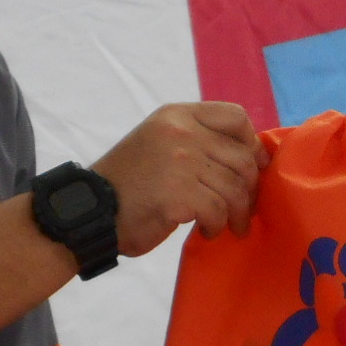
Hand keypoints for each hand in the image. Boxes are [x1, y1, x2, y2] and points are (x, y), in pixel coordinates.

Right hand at [93, 102, 267, 256]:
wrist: (92, 211)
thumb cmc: (128, 184)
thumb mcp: (161, 144)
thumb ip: (197, 142)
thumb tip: (250, 157)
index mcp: (177, 115)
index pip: (235, 116)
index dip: (251, 143)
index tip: (253, 167)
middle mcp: (181, 131)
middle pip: (242, 157)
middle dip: (249, 189)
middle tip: (244, 209)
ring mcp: (181, 160)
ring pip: (234, 187)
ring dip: (237, 213)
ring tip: (228, 226)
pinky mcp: (179, 193)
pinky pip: (219, 210)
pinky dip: (218, 226)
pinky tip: (207, 230)